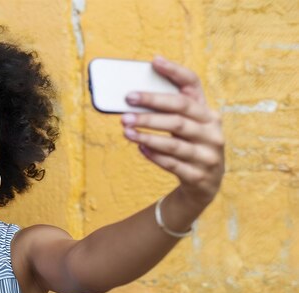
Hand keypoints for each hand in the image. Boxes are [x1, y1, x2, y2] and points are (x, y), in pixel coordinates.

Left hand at [121, 56, 224, 205]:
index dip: (175, 71)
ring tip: (126, 129)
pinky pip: (172, 164)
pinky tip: (139, 148)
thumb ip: (169, 111)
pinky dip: (154, 155)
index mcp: (208, 113)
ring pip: (174, 141)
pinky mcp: (198, 175)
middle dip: (152, 105)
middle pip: (180, 112)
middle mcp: (212, 131)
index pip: (193, 85)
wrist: (205, 185)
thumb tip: (135, 95)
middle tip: (127, 101)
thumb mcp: (186, 126)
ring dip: (147, 134)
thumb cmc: (188, 146)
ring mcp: (208, 154)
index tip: (154, 61)